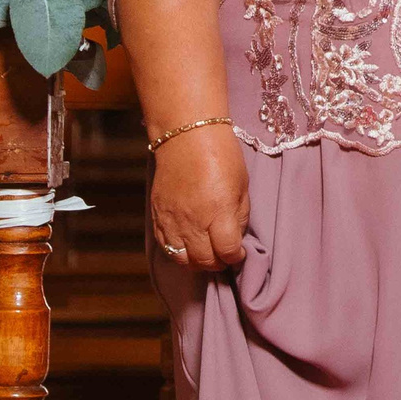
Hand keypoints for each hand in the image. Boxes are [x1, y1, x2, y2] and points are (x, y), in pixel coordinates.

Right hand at [149, 123, 247, 270]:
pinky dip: (178, 253)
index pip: (227, 251)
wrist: (187, 136)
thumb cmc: (221, 156)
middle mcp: (193, 221)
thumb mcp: (242, 185)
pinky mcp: (158, 217)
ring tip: (207, 254)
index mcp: (218, 212)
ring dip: (197, 262)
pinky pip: (166, 247)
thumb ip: (240, 216)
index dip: (237, 257)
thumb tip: (236, 238)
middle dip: (218, 263)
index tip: (240, 253)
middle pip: (204, 260)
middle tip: (225, 256)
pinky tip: (188, 247)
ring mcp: (172, 221)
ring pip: (183, 260)